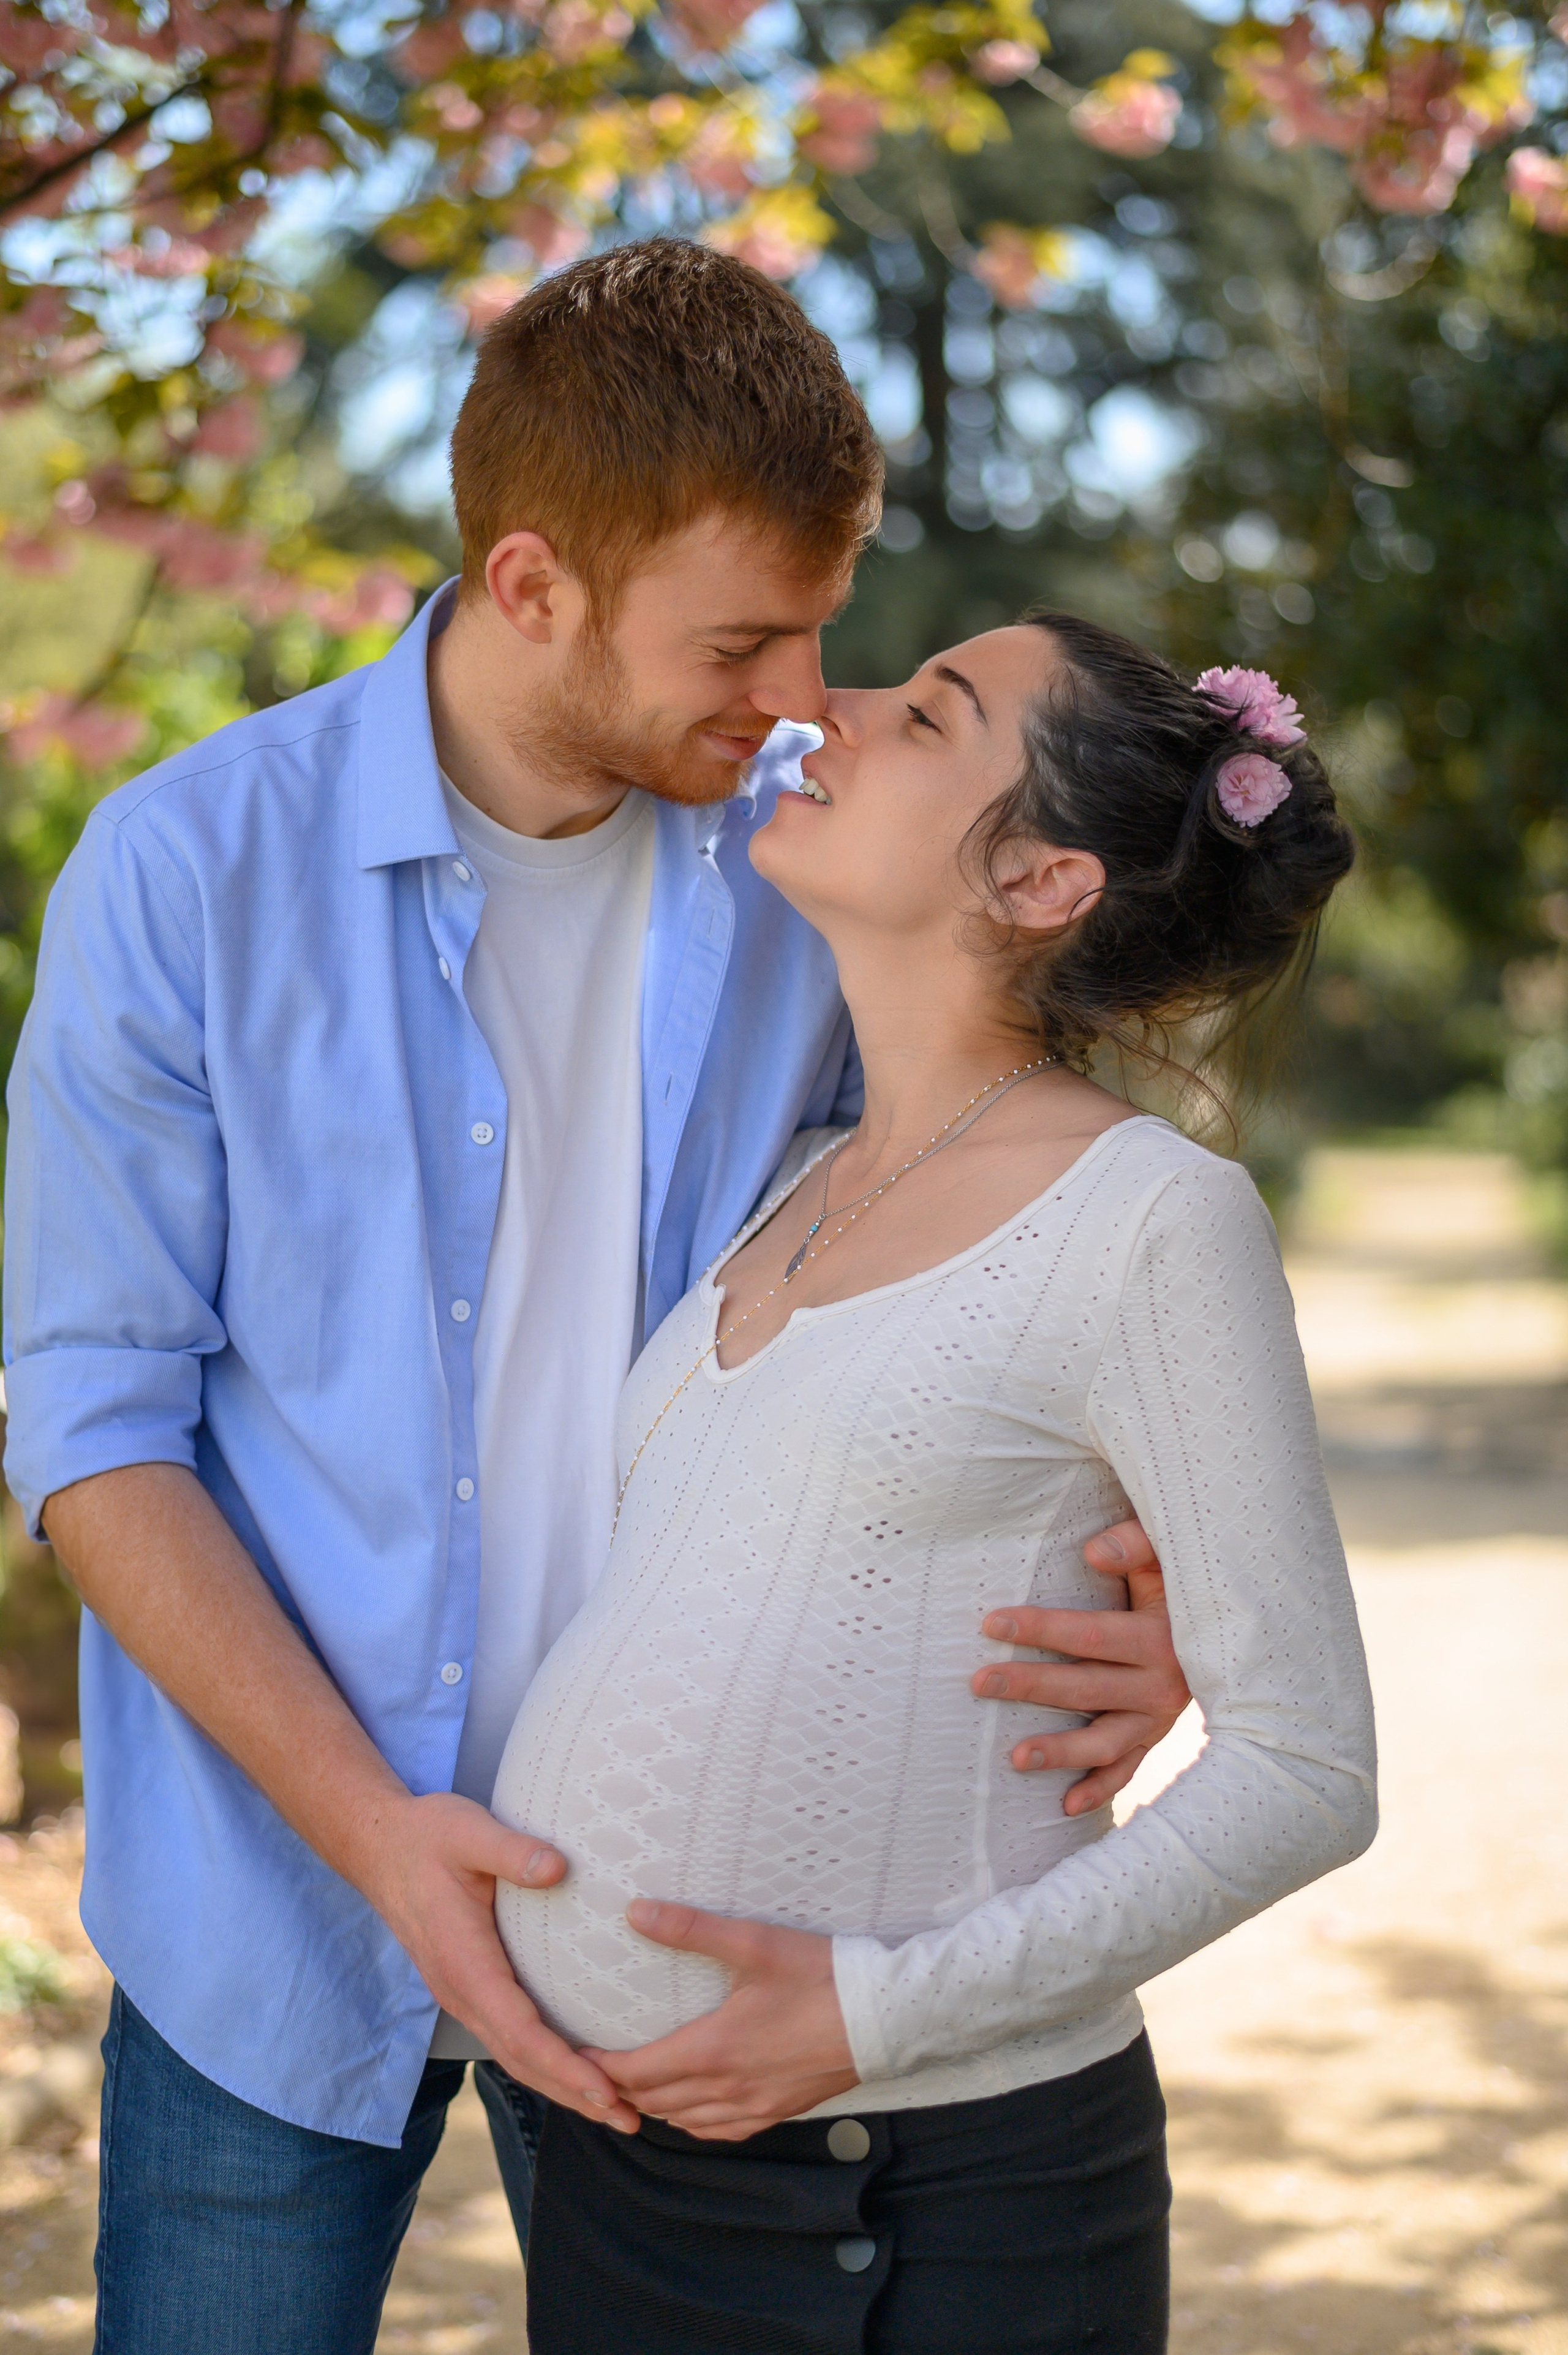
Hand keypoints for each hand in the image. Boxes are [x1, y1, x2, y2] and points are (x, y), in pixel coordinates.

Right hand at [357, 1791, 639, 2131]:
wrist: (379, 1845)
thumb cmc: (427, 1836)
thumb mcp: (468, 1831)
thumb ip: (512, 1851)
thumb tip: (558, 1867)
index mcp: (465, 1964)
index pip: (521, 2032)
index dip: (565, 2067)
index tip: (608, 2092)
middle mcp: (461, 1991)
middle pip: (522, 2061)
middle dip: (575, 2094)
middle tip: (631, 2119)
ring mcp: (461, 1993)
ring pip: (514, 2055)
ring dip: (562, 2086)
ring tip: (614, 2107)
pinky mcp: (467, 1986)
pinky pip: (508, 2036)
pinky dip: (544, 2062)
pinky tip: (576, 2065)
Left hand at [587, 1900, 858, 2140]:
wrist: (884, 2016)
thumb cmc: (820, 1975)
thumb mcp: (754, 1943)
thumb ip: (691, 1928)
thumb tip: (635, 1911)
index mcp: (714, 2050)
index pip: (636, 2074)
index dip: (598, 2069)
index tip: (573, 2055)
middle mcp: (728, 2089)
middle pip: (652, 2102)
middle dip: (617, 2089)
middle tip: (592, 2068)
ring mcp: (755, 2107)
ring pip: (683, 2121)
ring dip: (651, 2106)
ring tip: (632, 2084)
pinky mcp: (778, 2112)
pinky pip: (719, 2131)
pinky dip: (691, 2121)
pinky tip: (689, 2105)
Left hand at [971, 1516, 1190, 1814]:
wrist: (1235, 1630)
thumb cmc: (1182, 1583)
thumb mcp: (1168, 1560)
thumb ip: (1135, 1547)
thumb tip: (1093, 1552)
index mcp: (1160, 1638)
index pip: (1089, 1635)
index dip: (1040, 1629)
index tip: (991, 1624)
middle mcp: (1161, 1685)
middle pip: (1086, 1688)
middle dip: (1030, 1686)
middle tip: (977, 1683)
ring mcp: (1158, 1719)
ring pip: (1105, 1742)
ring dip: (1060, 1752)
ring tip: (1014, 1758)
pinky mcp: (1155, 1738)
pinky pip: (1127, 1770)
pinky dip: (1100, 1789)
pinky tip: (1065, 1806)